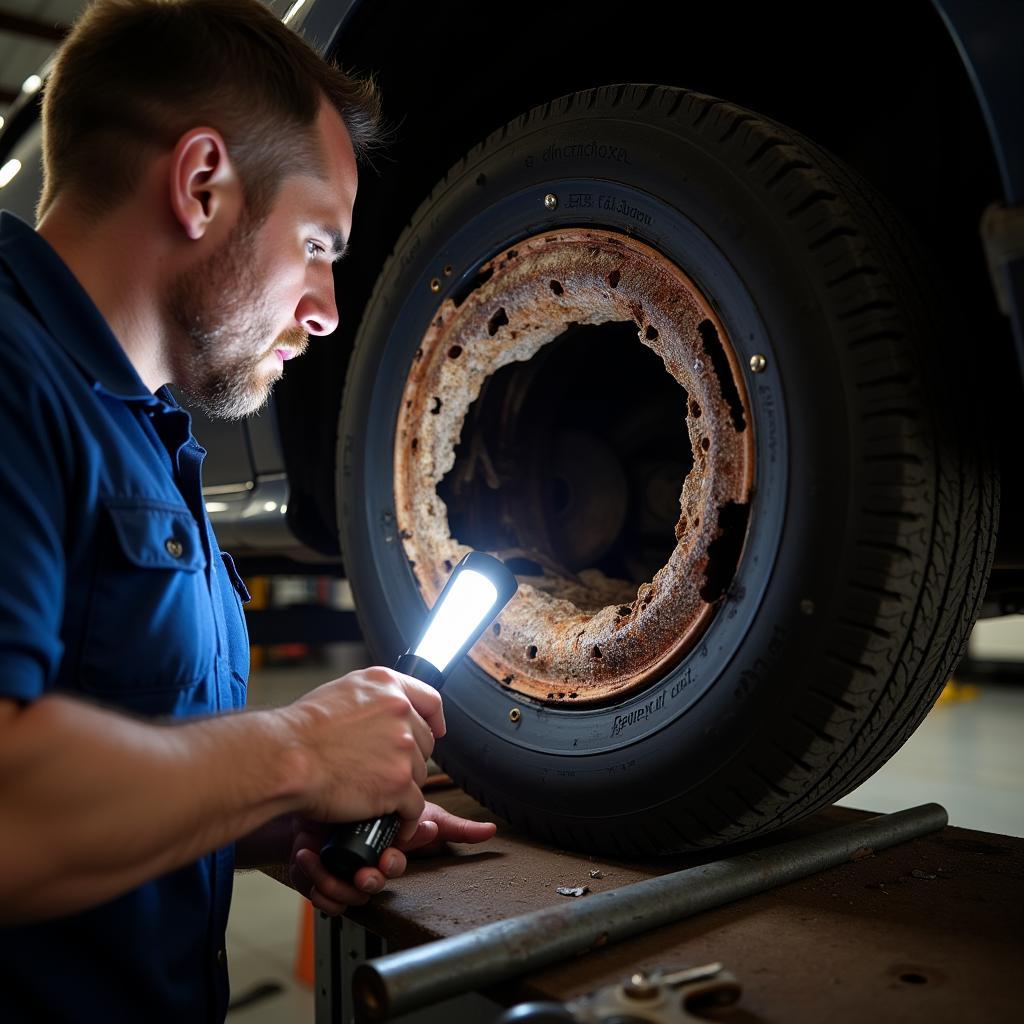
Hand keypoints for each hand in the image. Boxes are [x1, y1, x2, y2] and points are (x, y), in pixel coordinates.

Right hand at [283, 667, 444, 826]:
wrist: (286, 759)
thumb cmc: (300, 730)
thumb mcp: (340, 691)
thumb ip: (372, 698)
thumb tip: (383, 708)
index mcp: (387, 686)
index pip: (430, 700)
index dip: (434, 720)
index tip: (435, 731)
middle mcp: (400, 711)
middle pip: (425, 742)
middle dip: (409, 759)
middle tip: (384, 772)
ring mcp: (402, 748)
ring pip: (418, 775)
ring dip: (402, 787)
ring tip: (376, 795)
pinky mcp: (398, 784)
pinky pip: (414, 807)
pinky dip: (406, 820)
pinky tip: (395, 824)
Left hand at [288, 802, 496, 915]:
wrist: (325, 783)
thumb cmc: (375, 795)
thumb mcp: (418, 806)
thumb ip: (454, 826)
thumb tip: (490, 831)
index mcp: (389, 852)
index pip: (393, 866)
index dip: (391, 864)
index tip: (389, 851)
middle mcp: (364, 862)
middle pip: (367, 885)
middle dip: (365, 880)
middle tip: (361, 868)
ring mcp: (337, 866)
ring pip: (339, 892)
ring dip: (334, 880)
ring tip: (323, 856)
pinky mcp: (311, 868)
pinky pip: (312, 888)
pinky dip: (309, 875)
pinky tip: (306, 853)